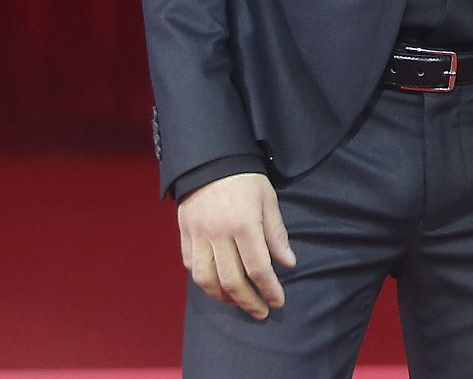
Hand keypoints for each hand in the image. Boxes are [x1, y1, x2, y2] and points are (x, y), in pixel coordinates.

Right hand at [176, 171, 293, 319]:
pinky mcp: (185, 235)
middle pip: (232, 280)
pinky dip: (203, 280)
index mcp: (244, 225)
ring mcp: (198, 236)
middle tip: (260, 312)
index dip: (269, 289)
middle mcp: (219, 235)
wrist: (211, 160)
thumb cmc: (246, 178)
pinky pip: (191, 266)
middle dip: (248, 301)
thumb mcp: (269, 200)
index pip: (258, 268)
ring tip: (238, 302)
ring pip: (206, 279)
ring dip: (223, 297)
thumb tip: (288, 264)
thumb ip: (276, 234)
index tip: (278, 302)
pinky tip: (216, 284)